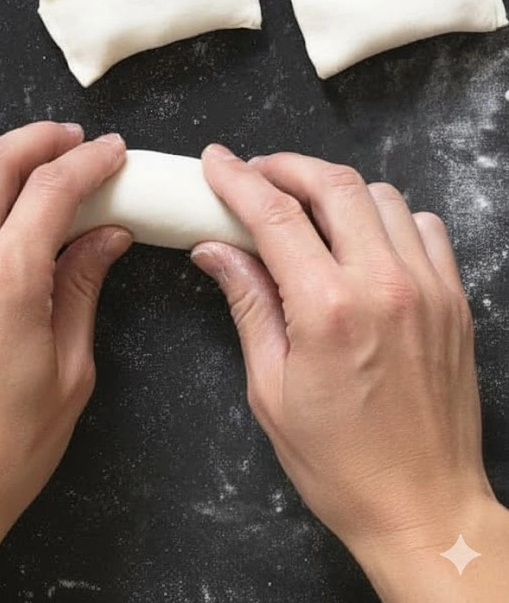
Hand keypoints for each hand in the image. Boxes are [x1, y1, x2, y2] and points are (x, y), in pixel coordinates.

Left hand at [0, 122, 130, 602]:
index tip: (112, 151)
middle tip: (70, 140)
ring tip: (17, 176)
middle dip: (39, 138)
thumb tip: (108, 235)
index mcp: (9, 278)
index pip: (55, 188)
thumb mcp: (71, 370)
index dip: (91, 160)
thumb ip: (84, 288)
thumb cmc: (7, 447)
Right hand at [193, 147, 508, 602]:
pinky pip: (424, 226)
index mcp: (328, 309)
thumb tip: (214, 249)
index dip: (238, 179)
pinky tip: (365, 240)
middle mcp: (384, 284)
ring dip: (337, 190)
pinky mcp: (455, 299)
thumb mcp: (271, 389)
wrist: (424, 509)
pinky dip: (388, 216)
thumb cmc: (338, 463)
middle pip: (334, 184)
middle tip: (257, 174)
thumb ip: (248, 304)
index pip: (275, 215)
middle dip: (287, 166)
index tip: (216, 161)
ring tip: (308, 210)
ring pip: (382, 196)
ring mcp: (428, 287)